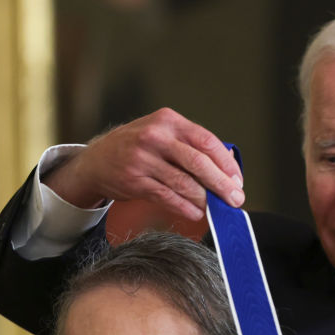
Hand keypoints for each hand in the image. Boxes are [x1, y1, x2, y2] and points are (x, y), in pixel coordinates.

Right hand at [43, 108, 245, 218]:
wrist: (96, 160)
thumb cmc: (139, 148)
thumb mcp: (164, 134)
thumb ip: (193, 146)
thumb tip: (229, 166)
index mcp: (168, 121)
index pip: (206, 141)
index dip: (226, 163)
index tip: (238, 180)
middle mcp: (155, 136)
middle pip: (197, 162)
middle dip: (221, 184)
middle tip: (235, 199)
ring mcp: (142, 159)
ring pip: (183, 182)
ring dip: (204, 199)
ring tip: (216, 209)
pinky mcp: (134, 180)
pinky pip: (166, 197)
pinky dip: (184, 208)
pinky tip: (196, 214)